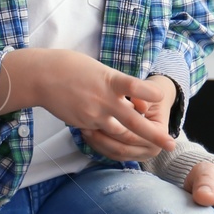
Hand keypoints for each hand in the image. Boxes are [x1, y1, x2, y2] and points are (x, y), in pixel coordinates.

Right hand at [0, 48, 175, 154]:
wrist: (42, 76)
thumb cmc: (70, 66)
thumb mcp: (99, 69)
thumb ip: (116, 84)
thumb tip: (130, 100)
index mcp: (110, 81)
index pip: (136, 88)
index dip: (151, 93)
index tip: (161, 97)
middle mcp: (104, 100)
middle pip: (135, 122)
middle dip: (155, 135)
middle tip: (171, 144)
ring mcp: (94, 115)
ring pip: (120, 134)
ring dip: (136, 141)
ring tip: (149, 148)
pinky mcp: (84, 124)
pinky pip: (103, 134)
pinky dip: (112, 136)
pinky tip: (116, 136)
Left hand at [82, 75, 176, 160]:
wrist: (154, 100)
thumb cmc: (150, 93)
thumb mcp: (150, 89)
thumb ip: (143, 96)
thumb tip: (140, 105)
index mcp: (159, 133)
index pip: (133, 135)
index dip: (114, 128)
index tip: (98, 120)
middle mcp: (152, 148)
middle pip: (122, 147)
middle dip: (103, 137)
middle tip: (85, 125)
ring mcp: (140, 154)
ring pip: (115, 153)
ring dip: (98, 143)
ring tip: (84, 129)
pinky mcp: (129, 155)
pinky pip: (111, 154)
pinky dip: (98, 146)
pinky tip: (87, 134)